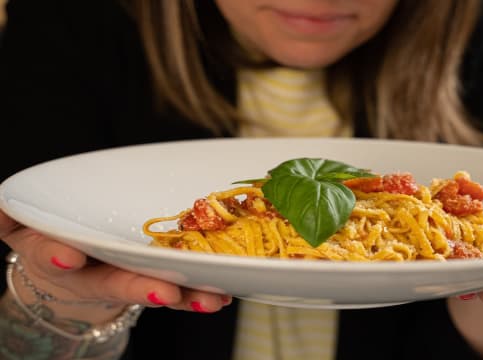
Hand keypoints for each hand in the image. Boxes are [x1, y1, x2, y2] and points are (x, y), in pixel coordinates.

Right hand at [0, 209, 230, 318]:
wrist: (77, 264)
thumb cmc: (54, 236)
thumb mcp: (24, 224)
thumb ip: (11, 214)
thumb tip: (1, 207)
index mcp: (59, 253)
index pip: (54, 254)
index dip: (60, 257)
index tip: (70, 259)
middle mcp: (96, 271)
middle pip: (117, 281)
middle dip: (141, 287)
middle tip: (165, 291)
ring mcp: (127, 279)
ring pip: (156, 288)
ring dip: (185, 296)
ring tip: (211, 299)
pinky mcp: (155, 279)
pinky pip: (179, 288)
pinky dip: (200, 294)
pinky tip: (223, 295)